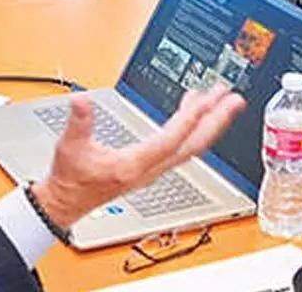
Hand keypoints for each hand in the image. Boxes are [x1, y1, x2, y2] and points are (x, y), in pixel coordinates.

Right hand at [30, 84, 245, 229]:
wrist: (67, 203)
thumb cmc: (71, 179)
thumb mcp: (70, 147)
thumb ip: (78, 122)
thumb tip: (80, 101)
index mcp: (134, 165)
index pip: (171, 140)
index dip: (190, 119)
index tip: (207, 99)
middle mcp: (150, 169)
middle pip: (193, 146)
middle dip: (216, 121)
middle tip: (234, 99)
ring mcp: (154, 170)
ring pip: (191, 147)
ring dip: (209, 123)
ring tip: (222, 100)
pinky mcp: (152, 167)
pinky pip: (181, 147)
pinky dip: (193, 128)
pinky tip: (193, 110)